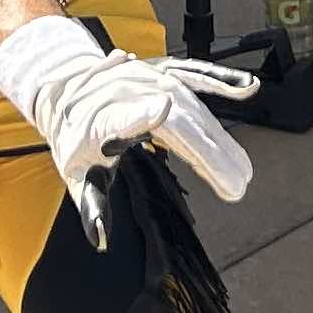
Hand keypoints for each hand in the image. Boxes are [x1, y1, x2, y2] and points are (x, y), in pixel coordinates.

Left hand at [0, 13, 257, 248]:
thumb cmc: (74, 137)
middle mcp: (129, 92)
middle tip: (237, 185)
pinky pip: (197, 76)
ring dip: (220, 139)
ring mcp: (149, 78)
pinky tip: (246, 90)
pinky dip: (222, 82)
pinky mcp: (164, 72)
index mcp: (103, 119)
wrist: (65, 89)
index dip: (141, 114)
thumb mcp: (76, 174)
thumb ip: (92, 205)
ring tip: (242, 171)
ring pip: (193, 107)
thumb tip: (99, 240)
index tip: (163, 110)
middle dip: (209, 152)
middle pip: (177, 121)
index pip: (122, 118)